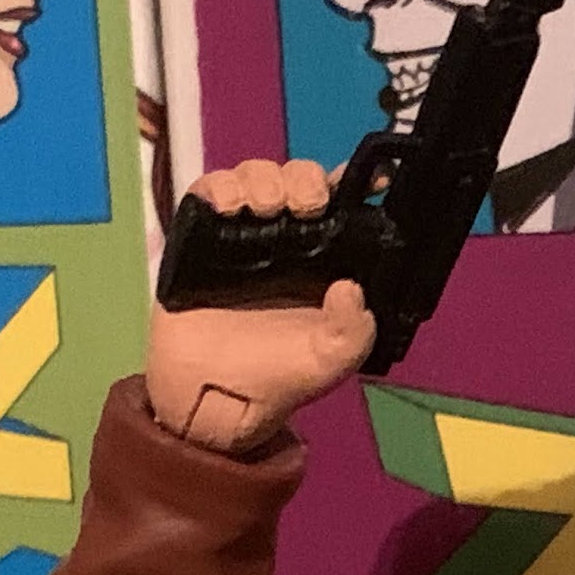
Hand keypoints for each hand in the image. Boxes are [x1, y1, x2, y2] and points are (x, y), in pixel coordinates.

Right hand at [145, 159, 376, 452]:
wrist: (212, 398)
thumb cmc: (276, 378)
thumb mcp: (329, 362)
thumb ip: (353, 332)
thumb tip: (351, 289)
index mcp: (326, 261)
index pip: (345, 207)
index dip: (358, 184)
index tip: (374, 178)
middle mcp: (287, 241)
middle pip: (299, 179)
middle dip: (305, 179)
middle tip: (308, 204)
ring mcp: (242, 234)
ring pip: (256, 176)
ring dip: (264, 178)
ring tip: (267, 206)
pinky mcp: (200, 236)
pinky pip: (208, 191)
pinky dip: (220, 187)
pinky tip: (229, 206)